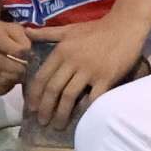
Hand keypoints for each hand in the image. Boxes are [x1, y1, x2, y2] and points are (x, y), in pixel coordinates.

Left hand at [24, 9, 149, 131]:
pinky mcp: (106, 77)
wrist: (124, 26)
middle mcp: (72, 61)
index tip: (31, 108)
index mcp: (61, 51)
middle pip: (53, 89)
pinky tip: (80, 119)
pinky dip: (85, 109)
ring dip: (61, 114)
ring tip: (58, 125)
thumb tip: (26, 32)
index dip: (35, 95)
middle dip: (45, 109)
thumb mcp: (68, 29)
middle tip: (42, 122)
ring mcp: (89, 70)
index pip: (42, 77)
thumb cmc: (96, 29)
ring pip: (69, 97)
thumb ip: (46, 33)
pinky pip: (93, 98)